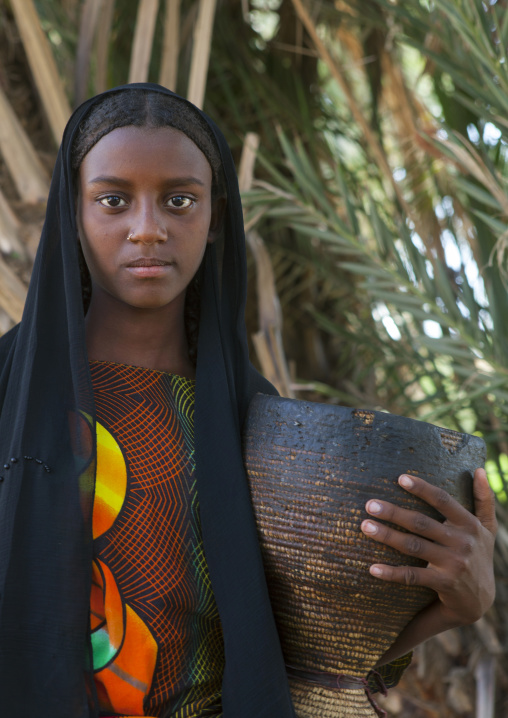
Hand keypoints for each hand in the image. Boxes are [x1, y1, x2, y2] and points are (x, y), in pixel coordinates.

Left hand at [361, 468, 496, 629]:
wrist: (480, 599)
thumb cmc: (478, 554)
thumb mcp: (487, 528)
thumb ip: (484, 499)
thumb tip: (478, 469)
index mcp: (469, 524)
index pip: (443, 501)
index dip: (422, 489)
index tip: (400, 478)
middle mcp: (462, 542)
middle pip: (421, 523)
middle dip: (394, 512)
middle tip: (369, 504)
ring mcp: (453, 564)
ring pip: (413, 546)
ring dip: (387, 536)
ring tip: (364, 526)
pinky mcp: (443, 583)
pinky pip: (413, 576)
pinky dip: (392, 573)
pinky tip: (372, 568)